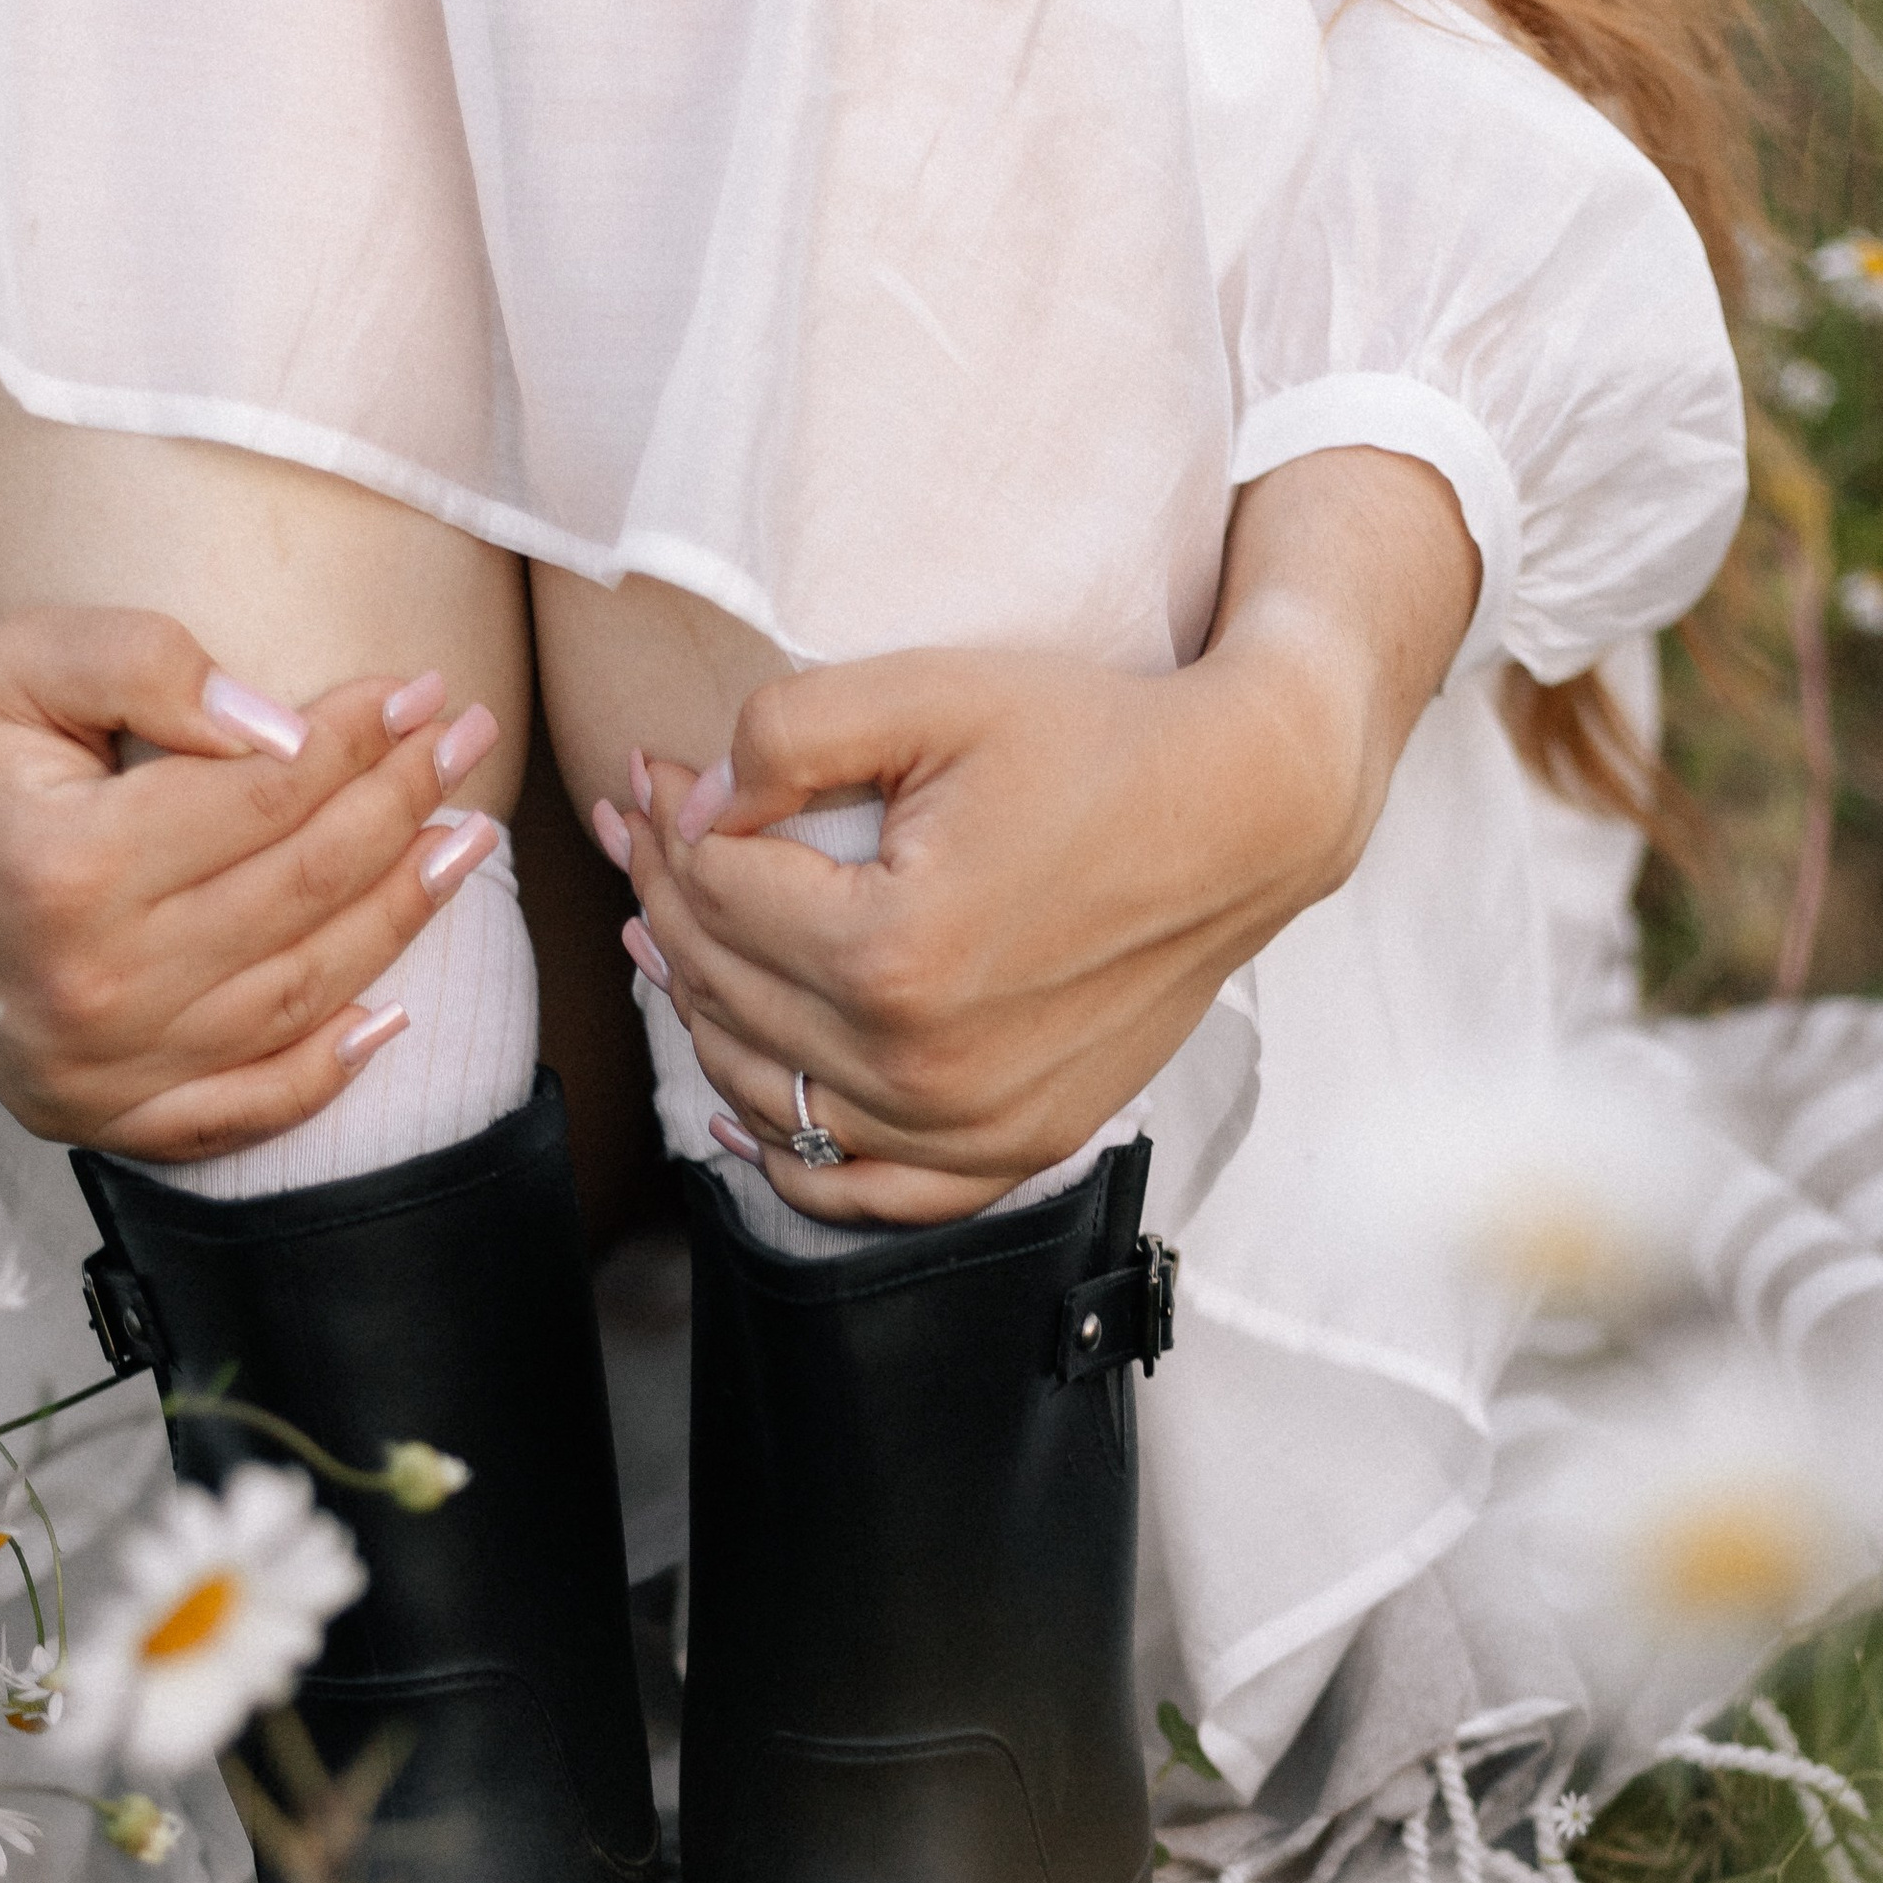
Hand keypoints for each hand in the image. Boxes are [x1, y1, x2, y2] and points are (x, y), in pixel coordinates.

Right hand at [0, 571, 501, 1157]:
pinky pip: (241, 1110)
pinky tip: (395, 1015)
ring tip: (466, 845)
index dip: (361, 739)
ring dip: (400, 920)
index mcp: (70, 868)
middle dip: (404, 809)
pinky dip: (327, 1072)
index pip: (266, 798)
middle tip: (470, 745)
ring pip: (298, 995)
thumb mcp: (23, 659)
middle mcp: (90, 985)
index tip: (425, 690)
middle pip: (300, 892)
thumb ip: (148, 665)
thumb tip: (283, 727)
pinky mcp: (98, 1114)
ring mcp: (98, 1066)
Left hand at [600, 446, 1480, 1225]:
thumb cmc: (1097, 740)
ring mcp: (969, 1127)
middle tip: (639, 833)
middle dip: (665, 900)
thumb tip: (688, 807)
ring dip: (700, 1009)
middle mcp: (922, 1066)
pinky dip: (789, 1159)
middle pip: (726, 989)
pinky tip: (739, 1106)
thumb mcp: (932, 693)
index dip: (661, 823)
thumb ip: (783, 736)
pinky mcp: (1011, 1148)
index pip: (713, 895)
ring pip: (768, 1088)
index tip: (646, 772)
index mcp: (892, 955)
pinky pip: (862, 1190)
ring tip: (670, 932)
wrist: (1244, 814)